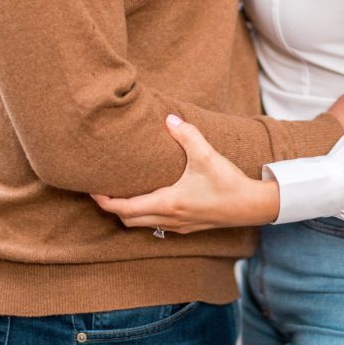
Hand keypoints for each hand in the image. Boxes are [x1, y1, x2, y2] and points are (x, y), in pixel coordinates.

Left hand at [93, 114, 279, 233]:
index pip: (124, 209)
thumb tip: (168, 118)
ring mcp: (178, 226)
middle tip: (101, 189)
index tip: (91, 188)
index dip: (104, 201)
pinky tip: (150, 197)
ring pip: (142, 224)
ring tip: (121, 192)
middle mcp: (169, 219)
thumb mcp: (207, 156)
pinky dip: (145, 214)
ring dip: (128, 212)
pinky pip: (156, 225)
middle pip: (128, 220)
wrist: (252, 207)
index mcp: (168, 203)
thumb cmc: (228, 183)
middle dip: (112, 207)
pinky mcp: (187, 226)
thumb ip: (186, 135)